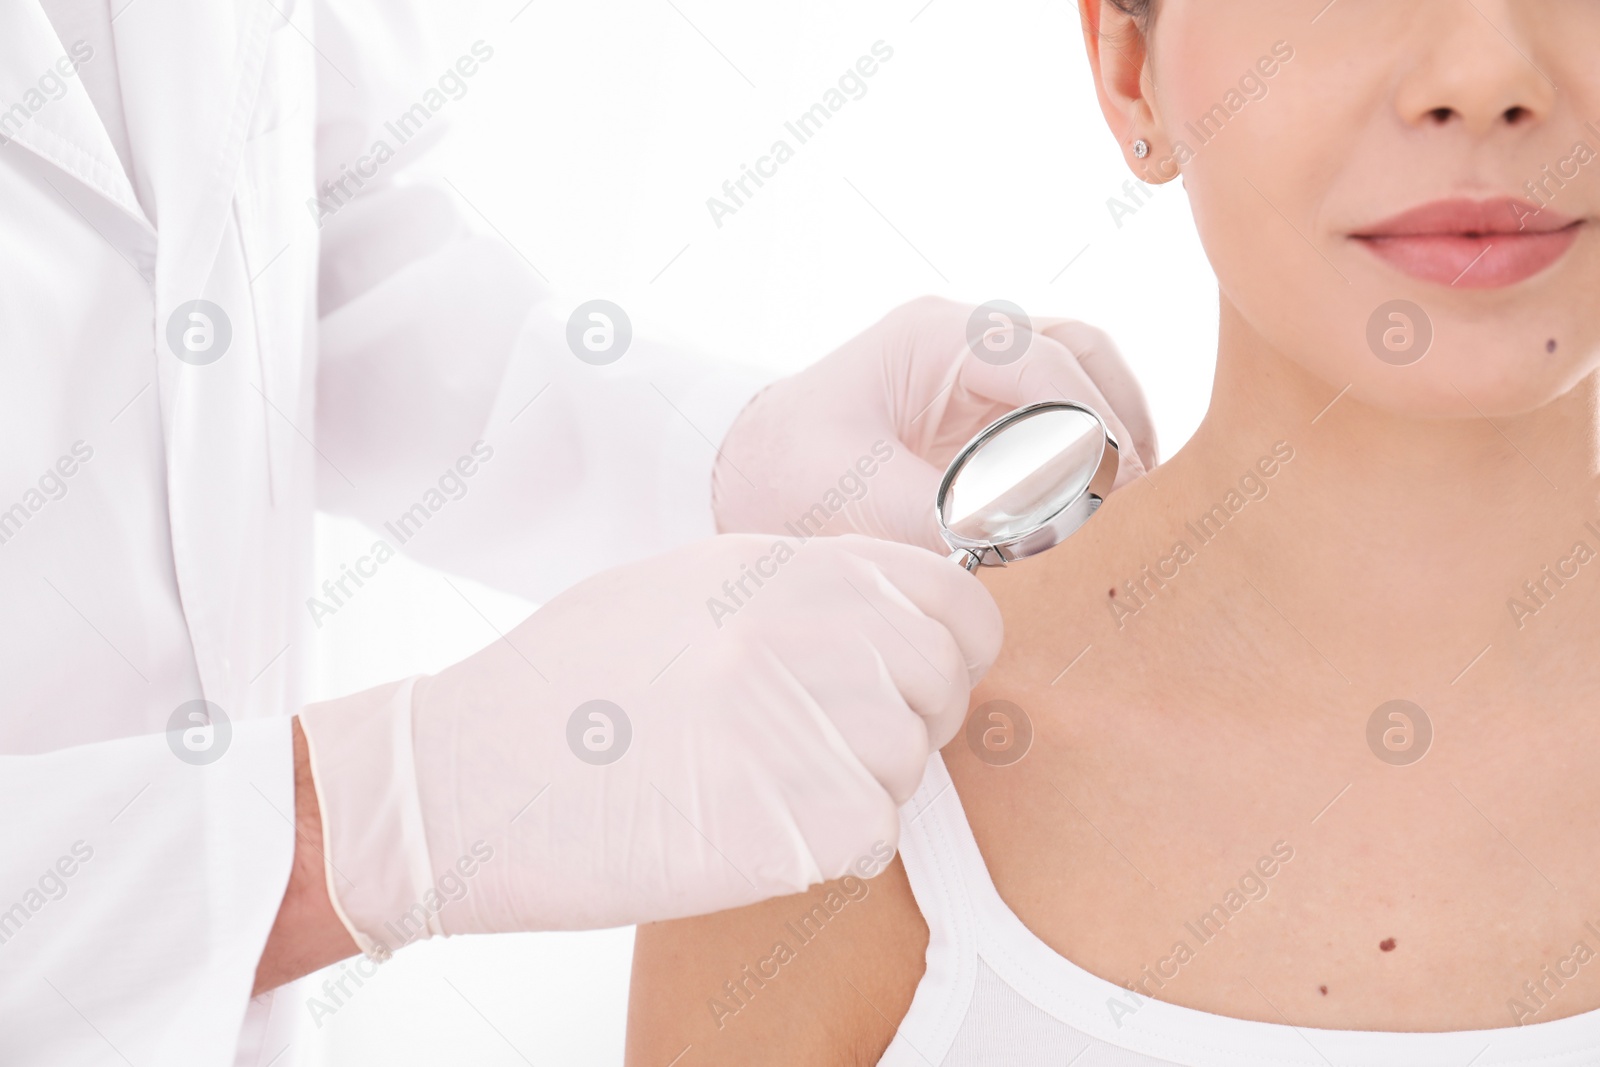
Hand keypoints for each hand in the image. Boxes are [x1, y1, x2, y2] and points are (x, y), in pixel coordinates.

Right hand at [296, 533, 1000, 952]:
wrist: (467, 773)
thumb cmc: (566, 683)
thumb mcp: (687, 587)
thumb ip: (800, 592)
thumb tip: (884, 620)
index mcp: (791, 567)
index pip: (954, 599)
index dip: (948, 646)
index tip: (913, 676)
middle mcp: (815, 631)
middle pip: (943, 684)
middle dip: (908, 720)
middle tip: (827, 747)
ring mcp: (812, 723)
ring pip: (909, 764)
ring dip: (859, 785)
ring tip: (758, 783)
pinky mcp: (800, 822)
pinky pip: (871, 835)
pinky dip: (828, 846)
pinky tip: (749, 827)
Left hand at [712, 296, 1158, 551]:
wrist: (739, 476)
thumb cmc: (786, 474)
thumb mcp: (858, 499)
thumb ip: (946, 517)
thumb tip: (1035, 537)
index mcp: (937, 337)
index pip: (1047, 365)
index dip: (1094, 424)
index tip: (1117, 486)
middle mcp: (968, 341)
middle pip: (1082, 352)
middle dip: (1120, 418)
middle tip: (1140, 495)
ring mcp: (978, 372)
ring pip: (1080, 376)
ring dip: (1114, 430)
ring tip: (1132, 501)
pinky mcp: (980, 413)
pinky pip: (1057, 415)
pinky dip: (1087, 451)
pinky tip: (1098, 504)